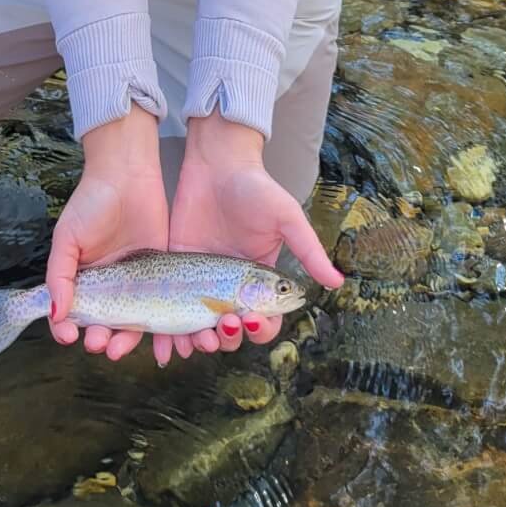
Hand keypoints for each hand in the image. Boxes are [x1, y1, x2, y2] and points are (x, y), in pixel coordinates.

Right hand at [45, 103, 169, 361]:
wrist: (128, 173)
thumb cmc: (91, 202)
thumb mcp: (68, 237)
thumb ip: (60, 275)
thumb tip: (54, 313)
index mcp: (84, 279)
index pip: (73, 314)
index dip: (68, 328)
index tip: (70, 335)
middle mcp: (110, 286)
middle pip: (104, 323)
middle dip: (100, 338)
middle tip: (99, 344)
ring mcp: (137, 282)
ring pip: (132, 321)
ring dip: (125, 340)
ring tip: (120, 349)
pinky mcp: (162, 274)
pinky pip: (161, 306)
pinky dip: (161, 327)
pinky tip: (157, 340)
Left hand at [160, 109, 342, 364]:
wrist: (215, 163)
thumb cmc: (256, 188)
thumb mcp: (286, 217)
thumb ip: (308, 250)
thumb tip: (338, 282)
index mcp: (260, 280)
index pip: (265, 320)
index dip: (261, 328)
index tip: (252, 320)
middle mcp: (231, 287)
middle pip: (233, 332)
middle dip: (229, 340)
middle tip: (222, 328)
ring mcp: (202, 281)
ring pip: (202, 329)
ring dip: (201, 344)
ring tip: (197, 340)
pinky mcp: (176, 271)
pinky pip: (173, 311)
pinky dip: (170, 334)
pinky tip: (167, 343)